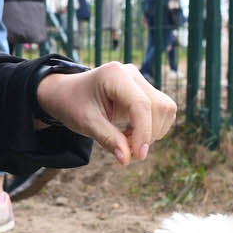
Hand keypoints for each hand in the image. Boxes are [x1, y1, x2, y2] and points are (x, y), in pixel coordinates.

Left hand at [33, 61, 176, 164]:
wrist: (67, 93)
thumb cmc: (73, 105)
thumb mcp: (86, 124)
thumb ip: (108, 139)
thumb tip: (127, 159)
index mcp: (115, 75)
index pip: (141, 104)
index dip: (144, 132)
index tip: (138, 155)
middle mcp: (131, 73)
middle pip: (158, 106)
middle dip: (148, 133)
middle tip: (128, 150)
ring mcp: (140, 80)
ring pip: (165, 108)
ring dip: (152, 131)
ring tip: (127, 140)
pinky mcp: (144, 90)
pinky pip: (162, 110)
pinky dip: (152, 127)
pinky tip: (131, 133)